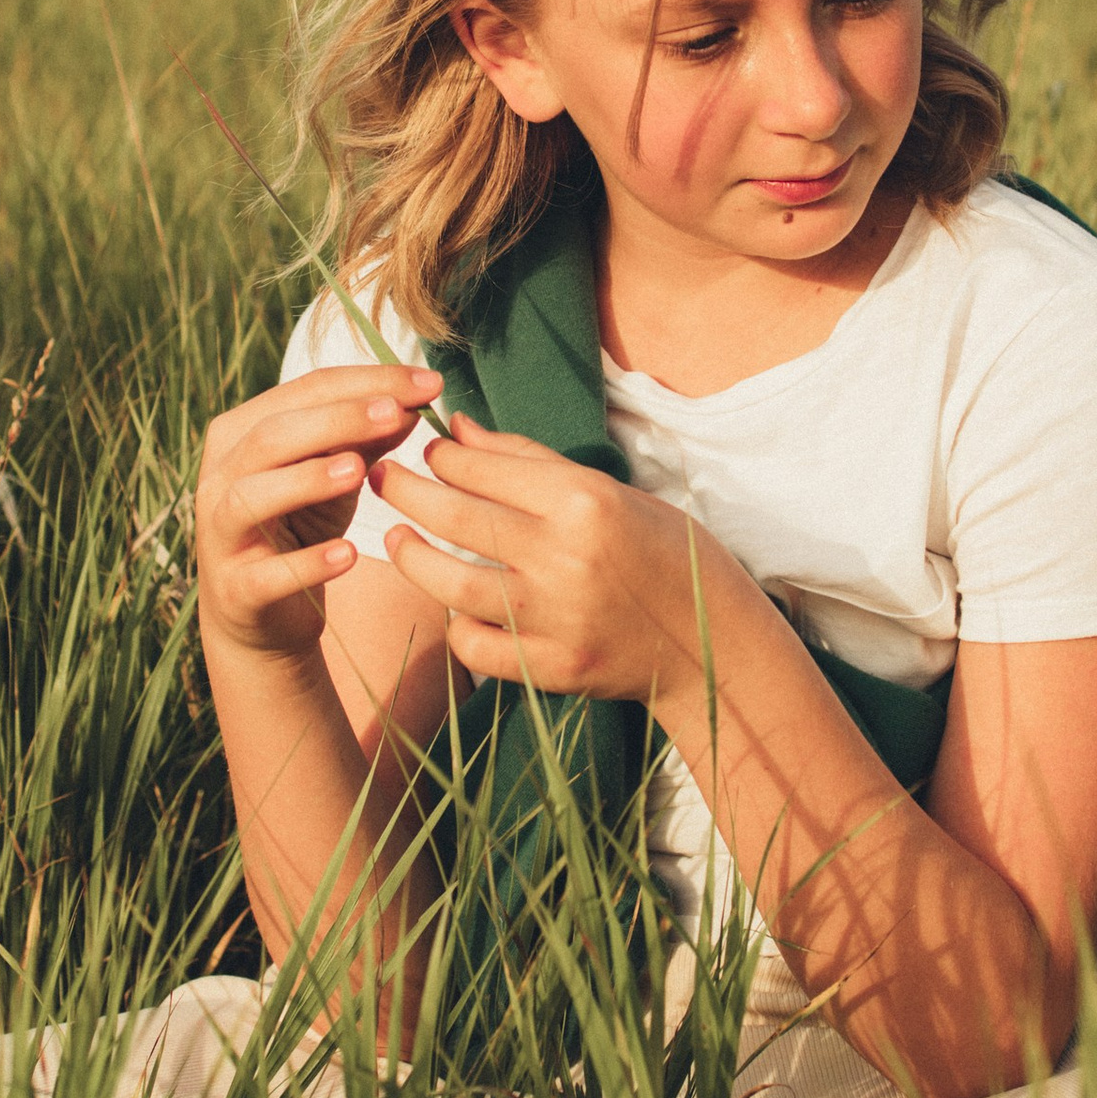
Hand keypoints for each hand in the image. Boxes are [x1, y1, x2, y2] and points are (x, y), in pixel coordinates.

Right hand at [194, 362, 442, 660]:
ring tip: (359, 471)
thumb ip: (367, 438)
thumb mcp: (336, 475)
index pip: (305, 390)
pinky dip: (307, 563)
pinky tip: (350, 555)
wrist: (260, 611)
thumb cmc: (300, 526)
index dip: (367, 382)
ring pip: (252, 496)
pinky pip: (267, 574)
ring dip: (306, 480)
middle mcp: (220, 475)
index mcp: (241, 432)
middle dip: (337, 419)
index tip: (430, 383)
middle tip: (395, 413)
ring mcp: (220, 533)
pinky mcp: (236, 588)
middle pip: (273, 435)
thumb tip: (413, 401)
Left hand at [374, 418, 717, 706]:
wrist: (714, 640)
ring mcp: (556, 618)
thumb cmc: (663, 551)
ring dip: (411, 556)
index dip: (441, 455)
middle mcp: (565, 557)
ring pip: (450, 584)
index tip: (426, 450)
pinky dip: (456, 627)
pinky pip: (477, 647)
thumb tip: (457, 428)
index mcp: (583, 501)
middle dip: (405, 490)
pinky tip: (451, 608)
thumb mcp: (608, 491)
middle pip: (454, 517)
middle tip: (382, 477)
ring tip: (398, 535)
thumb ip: (528, 461)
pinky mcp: (553, 669)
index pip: (482, 467)